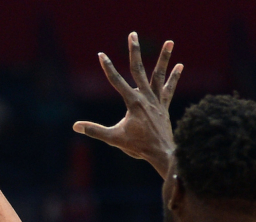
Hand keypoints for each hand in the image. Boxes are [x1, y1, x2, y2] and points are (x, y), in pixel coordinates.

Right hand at [73, 33, 182, 178]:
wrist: (161, 153)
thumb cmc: (137, 147)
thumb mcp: (114, 138)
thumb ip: (94, 131)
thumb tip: (75, 126)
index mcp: (133, 103)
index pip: (116, 81)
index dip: (108, 67)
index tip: (101, 54)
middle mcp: (146, 97)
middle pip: (139, 69)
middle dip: (135, 51)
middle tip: (133, 35)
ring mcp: (156, 101)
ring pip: (158, 75)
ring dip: (164, 57)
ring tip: (170, 41)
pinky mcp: (163, 106)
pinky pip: (168, 88)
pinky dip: (173, 77)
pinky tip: (179, 65)